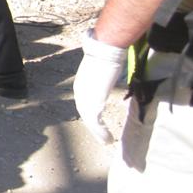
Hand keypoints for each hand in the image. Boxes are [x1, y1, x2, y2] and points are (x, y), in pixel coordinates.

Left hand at [73, 29, 125, 144]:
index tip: (97, 122)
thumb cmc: (106, 54)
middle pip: (84, 113)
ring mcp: (85, 98)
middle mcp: (80, 92)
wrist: (104, 51)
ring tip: (106, 141)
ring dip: (98, 133)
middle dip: (93, 126)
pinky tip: (108, 139)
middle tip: (101, 136)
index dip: (90, 114)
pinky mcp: (93, 102)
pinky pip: (95, 122)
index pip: (84, 103)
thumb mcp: (103, 67)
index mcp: (82, 84)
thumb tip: (113, 69)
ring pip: (89, 120)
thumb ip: (105, 73)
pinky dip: (101, 133)